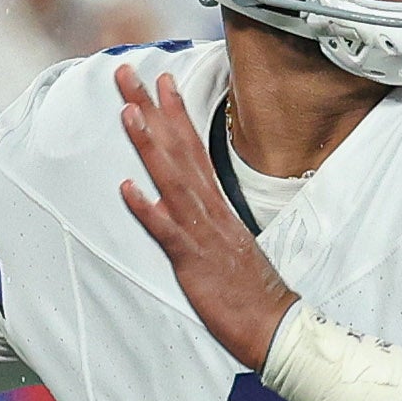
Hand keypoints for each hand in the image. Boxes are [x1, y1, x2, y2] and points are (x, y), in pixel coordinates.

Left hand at [112, 61, 298, 371]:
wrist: (274, 327)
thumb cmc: (250, 291)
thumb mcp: (227, 244)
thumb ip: (206, 219)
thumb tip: (178, 203)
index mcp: (216, 205)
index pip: (193, 148)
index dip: (175, 113)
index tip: (161, 79)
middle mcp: (209, 210)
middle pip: (178, 150)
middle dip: (151, 110)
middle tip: (127, 73)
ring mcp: (202, 233)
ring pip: (172, 181)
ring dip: (150, 146)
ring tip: (128, 113)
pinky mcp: (194, 262)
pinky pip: (169, 233)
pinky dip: (149, 210)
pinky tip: (128, 189)